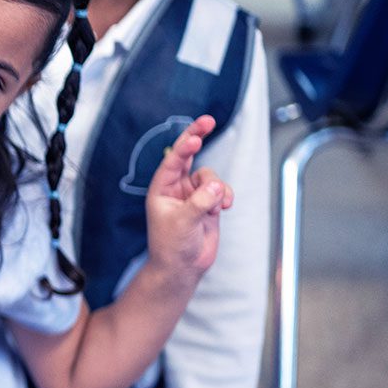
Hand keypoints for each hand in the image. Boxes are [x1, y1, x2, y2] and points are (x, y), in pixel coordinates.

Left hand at [145, 115, 232, 277]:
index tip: (196, 138)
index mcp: (161, 188)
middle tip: (208, 120)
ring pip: (211, 177)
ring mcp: (193, 194)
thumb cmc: (171, 245)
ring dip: (218, 187)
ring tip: (218, 206)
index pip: (173, 160)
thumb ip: (199, 202)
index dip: (185, 147)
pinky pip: (221, 189)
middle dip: (198, 137)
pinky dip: (225, 195)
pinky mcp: (208, 203)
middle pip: (189, 155)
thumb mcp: (183, 222)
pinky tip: (224, 207)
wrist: (182, 267)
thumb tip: (216, 185)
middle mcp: (176, 187)